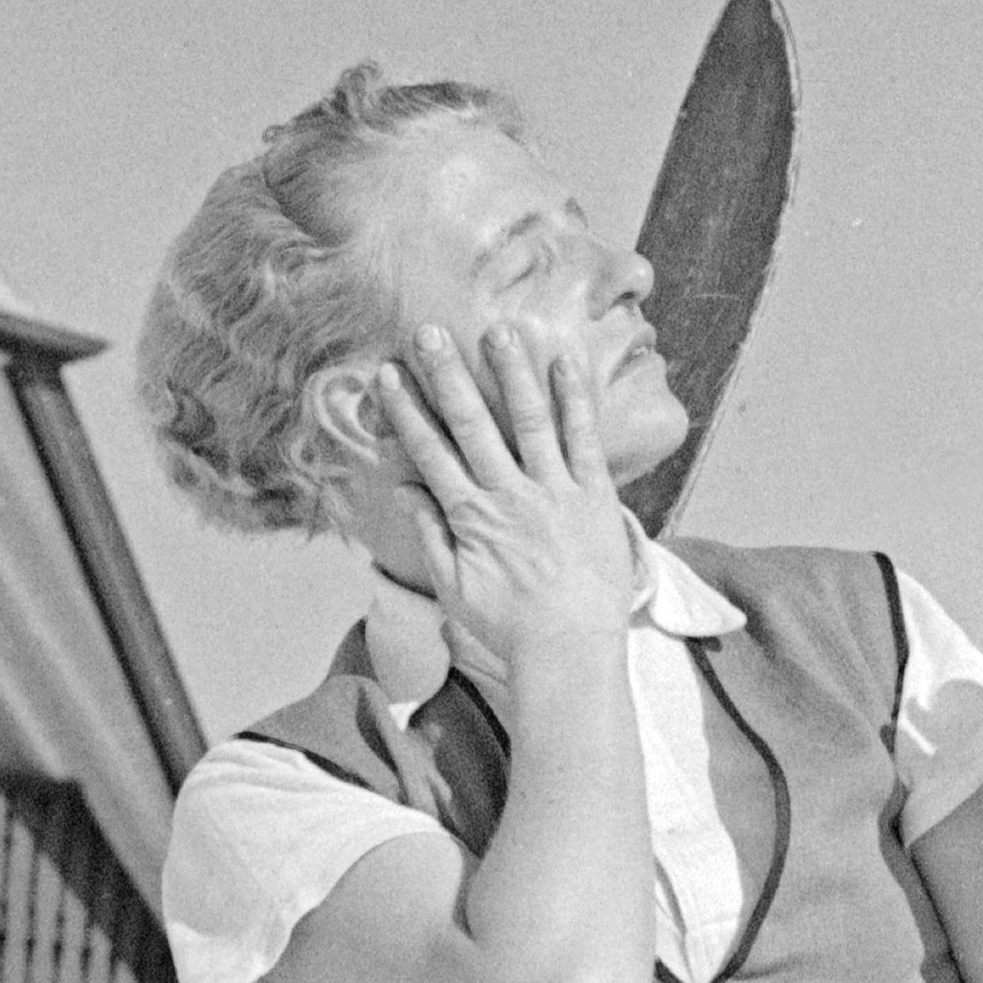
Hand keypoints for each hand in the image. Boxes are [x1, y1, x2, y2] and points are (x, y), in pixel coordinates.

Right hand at [372, 323, 635, 677]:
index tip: (387, 374)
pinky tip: (563, 363)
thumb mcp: (455, 589)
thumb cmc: (511, 627)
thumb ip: (431, 536)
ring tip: (498, 330)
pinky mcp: (595, 496)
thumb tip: (407, 491)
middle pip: (472, 425)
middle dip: (447, 376)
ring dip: (511, 373)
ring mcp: (555, 492)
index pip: (430, 453)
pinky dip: (573, 400)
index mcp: (471, 517)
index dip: (407, 411)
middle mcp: (510, 495)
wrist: (571, 651)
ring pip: (529, 421)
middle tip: (429, 332)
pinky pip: (583, 440)